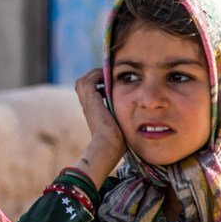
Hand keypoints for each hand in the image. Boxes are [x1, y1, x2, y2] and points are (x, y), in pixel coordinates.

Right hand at [71, 68, 125, 186]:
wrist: (107, 147)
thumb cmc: (116, 142)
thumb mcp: (119, 127)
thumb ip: (122, 120)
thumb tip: (138, 121)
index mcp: (92, 111)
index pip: (89, 92)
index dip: (97, 84)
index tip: (110, 84)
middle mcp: (87, 106)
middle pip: (83, 84)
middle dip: (94, 77)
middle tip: (108, 76)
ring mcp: (87, 103)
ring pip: (84, 80)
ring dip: (95, 75)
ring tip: (109, 74)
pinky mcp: (91, 100)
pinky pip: (89, 80)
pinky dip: (98, 75)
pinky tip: (111, 77)